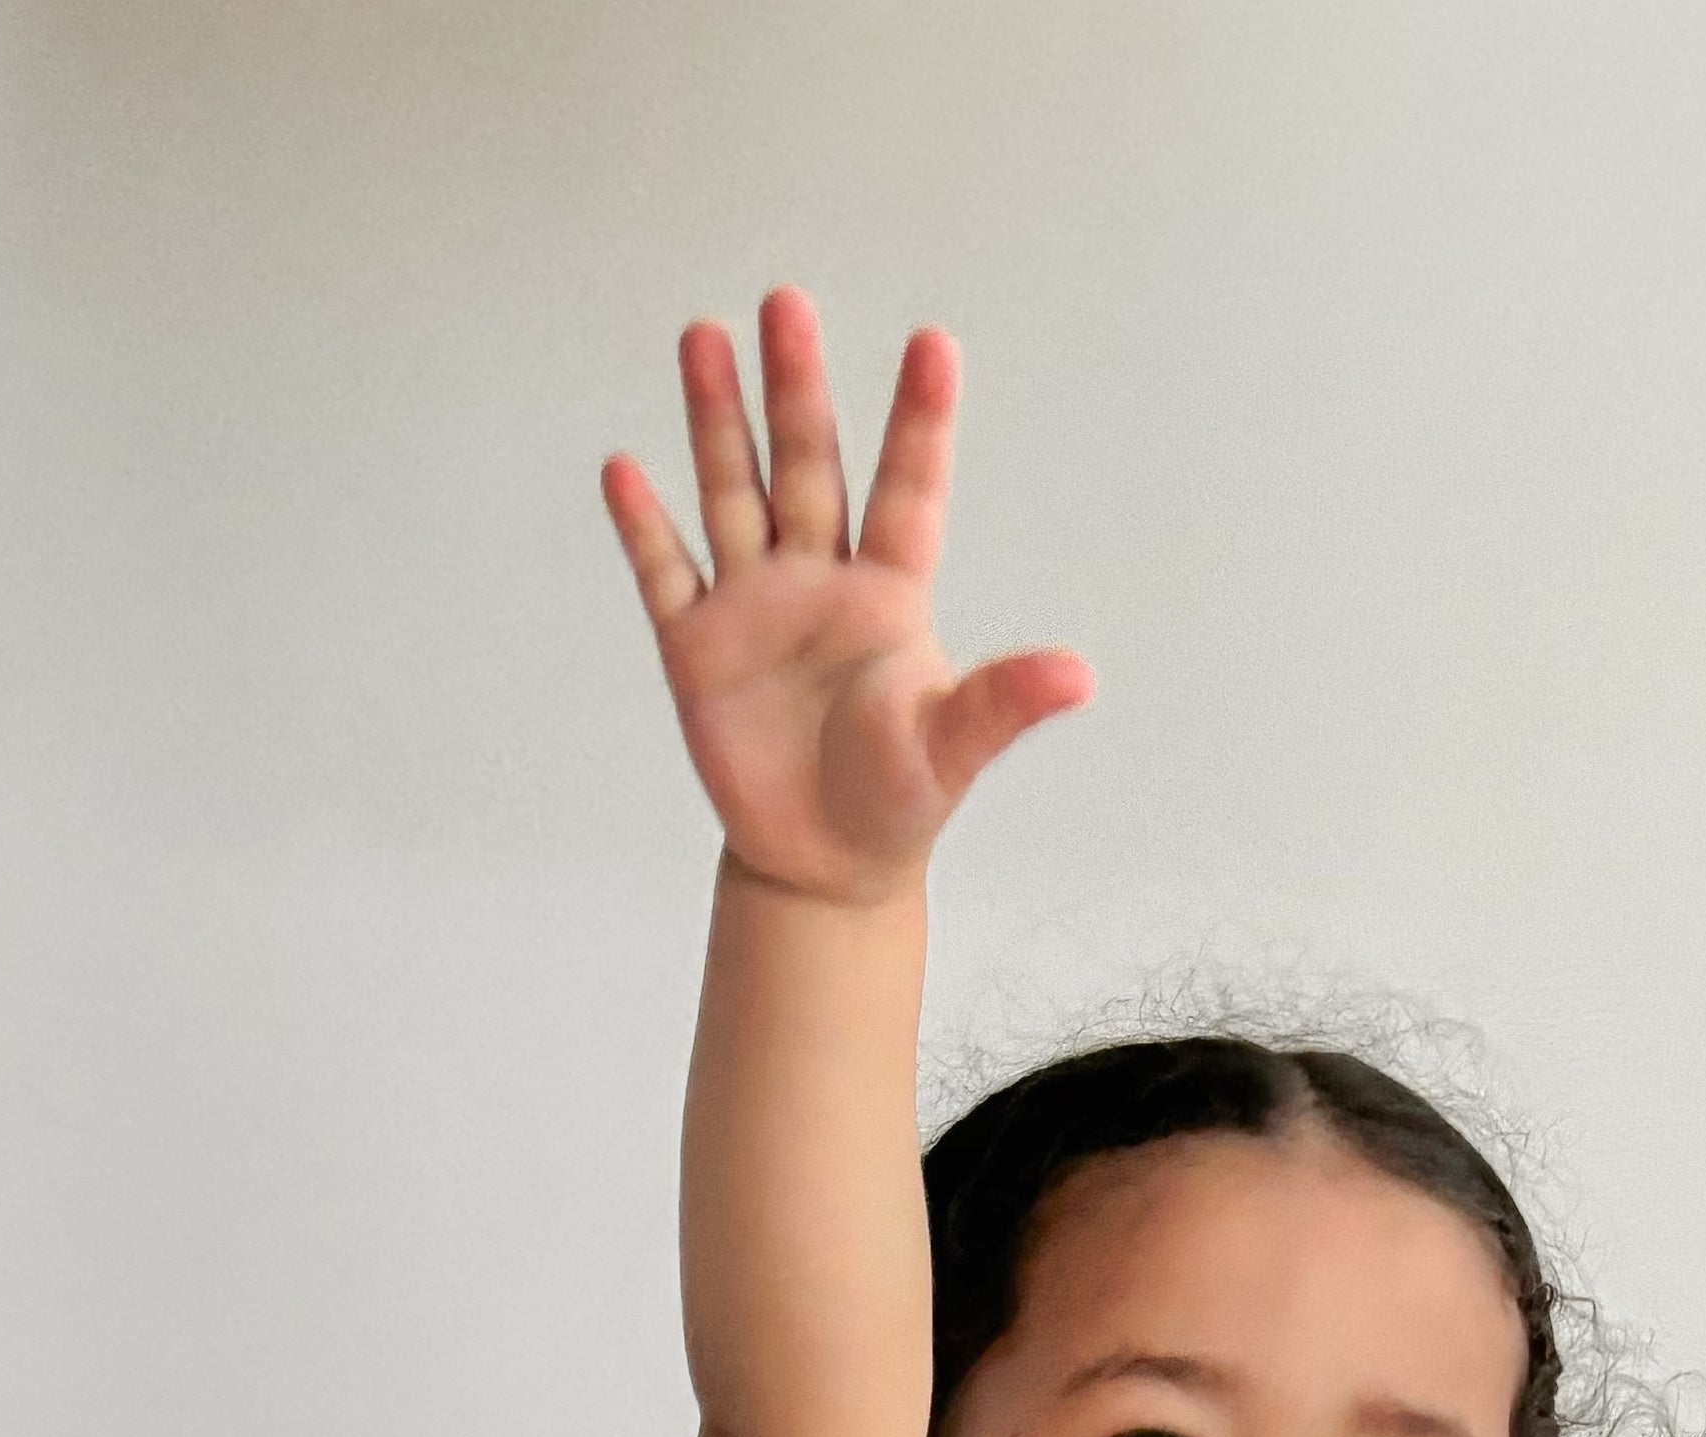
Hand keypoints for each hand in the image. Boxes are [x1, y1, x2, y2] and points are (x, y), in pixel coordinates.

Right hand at [603, 292, 1089, 908]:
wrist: (824, 865)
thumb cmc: (898, 800)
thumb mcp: (954, 748)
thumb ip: (1005, 701)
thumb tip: (1080, 676)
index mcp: (890, 592)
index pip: (907, 489)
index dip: (920, 420)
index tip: (934, 343)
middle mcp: (820, 579)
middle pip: (807, 465)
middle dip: (797, 387)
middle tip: (788, 303)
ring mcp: (754, 606)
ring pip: (734, 494)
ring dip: (717, 420)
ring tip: (704, 336)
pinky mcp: (697, 648)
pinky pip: (667, 574)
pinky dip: (645, 527)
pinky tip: (625, 468)